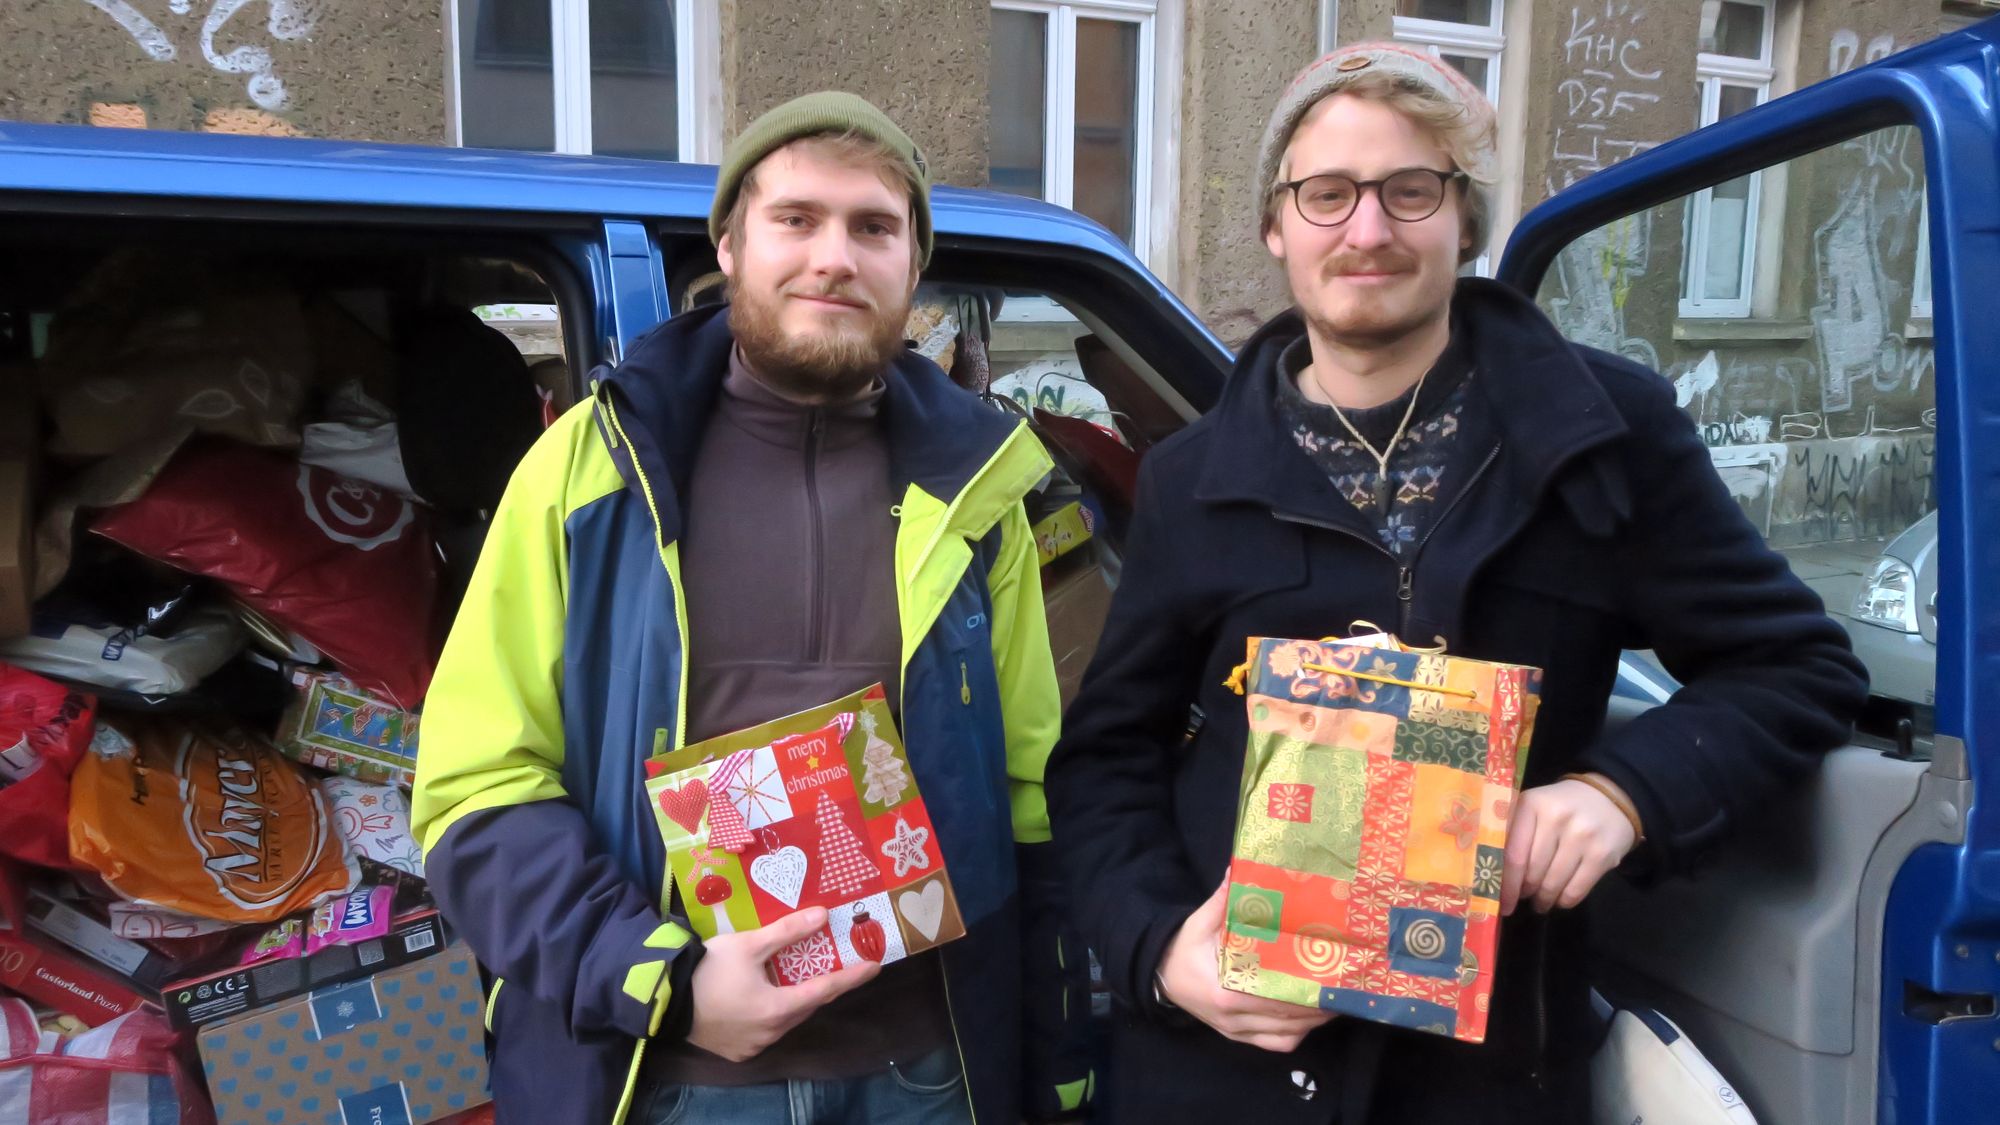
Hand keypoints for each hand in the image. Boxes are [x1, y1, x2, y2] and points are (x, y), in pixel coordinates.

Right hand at [685, 907, 879, 1061]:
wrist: (663, 998)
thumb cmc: (708, 969)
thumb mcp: (749, 944)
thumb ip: (788, 931)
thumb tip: (824, 915)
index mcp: (778, 1008)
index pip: (826, 990)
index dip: (851, 977)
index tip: (874, 966)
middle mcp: (771, 1033)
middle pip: (806, 1006)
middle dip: (822, 987)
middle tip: (836, 966)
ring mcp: (754, 1046)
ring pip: (786, 1020)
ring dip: (796, 1000)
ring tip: (799, 978)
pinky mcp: (737, 1051)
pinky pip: (766, 1031)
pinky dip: (773, 1014)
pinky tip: (766, 998)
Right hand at [1156, 879, 1335, 1052]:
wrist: (1161, 977)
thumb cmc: (1183, 949)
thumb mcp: (1199, 923)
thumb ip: (1222, 899)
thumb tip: (1239, 868)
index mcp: (1224, 992)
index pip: (1273, 997)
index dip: (1304, 992)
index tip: (1328, 978)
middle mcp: (1233, 1018)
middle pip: (1286, 1019)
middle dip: (1318, 1006)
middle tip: (1343, 988)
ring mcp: (1236, 1032)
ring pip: (1285, 1036)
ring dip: (1313, 1021)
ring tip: (1337, 1001)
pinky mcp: (1238, 1037)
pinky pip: (1275, 1044)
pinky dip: (1297, 1034)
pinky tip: (1312, 1019)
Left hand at [1500, 778, 1638, 915]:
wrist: (1610, 797)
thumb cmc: (1561, 807)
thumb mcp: (1534, 807)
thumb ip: (1513, 832)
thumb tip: (1495, 874)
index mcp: (1532, 804)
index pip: (1513, 854)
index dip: (1506, 884)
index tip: (1502, 901)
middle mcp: (1556, 817)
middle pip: (1532, 871)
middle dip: (1524, 891)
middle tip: (1523, 897)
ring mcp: (1582, 836)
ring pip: (1553, 883)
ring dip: (1544, 899)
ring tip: (1541, 902)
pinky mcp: (1603, 854)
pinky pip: (1576, 889)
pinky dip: (1565, 901)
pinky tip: (1560, 900)